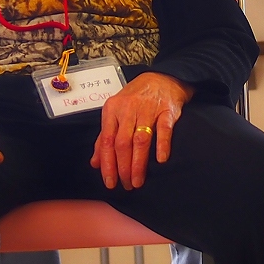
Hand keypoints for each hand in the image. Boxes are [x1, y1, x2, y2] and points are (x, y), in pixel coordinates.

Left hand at [91, 72, 193, 190]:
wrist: (163, 78)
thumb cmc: (136, 98)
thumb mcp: (116, 112)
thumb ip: (104, 137)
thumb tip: (95, 163)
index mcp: (112, 110)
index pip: (107, 141)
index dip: (107, 164)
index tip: (110, 182)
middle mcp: (128, 109)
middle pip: (122, 143)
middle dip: (123, 168)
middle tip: (126, 185)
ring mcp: (149, 109)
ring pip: (141, 139)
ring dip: (139, 163)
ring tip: (138, 181)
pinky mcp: (167, 110)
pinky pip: (164, 129)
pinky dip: (162, 145)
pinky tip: (160, 160)